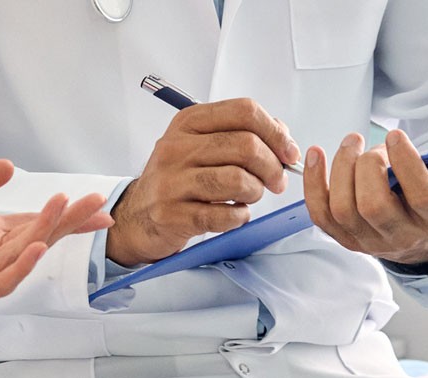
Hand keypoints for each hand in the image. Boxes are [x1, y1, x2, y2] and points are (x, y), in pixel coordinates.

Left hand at [0, 160, 111, 326]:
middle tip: (97, 203)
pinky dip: (19, 267)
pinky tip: (34, 247)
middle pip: (37, 237)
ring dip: (47, 234)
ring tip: (65, 210)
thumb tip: (9, 166)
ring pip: (22, 257)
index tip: (97, 202)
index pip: (34, 222)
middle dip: (68, 221)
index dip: (64, 214)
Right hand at [107, 98, 300, 265]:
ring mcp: (171, 181)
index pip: (244, 111)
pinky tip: (234, 214)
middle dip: (272, 166)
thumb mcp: (201, 144)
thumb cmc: (179, 178)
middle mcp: (176, 148)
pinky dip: (239, 216)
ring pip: (237, 179)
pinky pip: (224, 214)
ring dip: (255, 192)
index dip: (276, 132)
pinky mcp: (172, 214)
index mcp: (188, 123)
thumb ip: (241, 133)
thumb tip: (282, 135)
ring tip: (249, 196)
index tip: (288, 152)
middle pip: (245, 145)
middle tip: (276, 181)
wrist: (138, 214)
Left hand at [303, 121, 427, 264]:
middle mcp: (401, 234)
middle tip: (372, 143)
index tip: (396, 136)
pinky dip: (312, 184)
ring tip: (352, 142)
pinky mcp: (344, 237)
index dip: (406, 165)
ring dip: (341, 169)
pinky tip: (317, 155)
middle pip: (373, 206)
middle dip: (367, 167)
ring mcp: (369, 240)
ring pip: (344, 210)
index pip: (420, 198)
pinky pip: (320, 214)